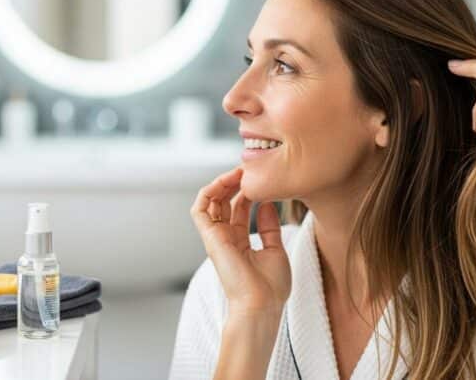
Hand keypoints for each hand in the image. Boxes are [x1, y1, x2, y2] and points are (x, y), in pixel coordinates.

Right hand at [190, 167, 290, 314]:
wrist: (261, 305)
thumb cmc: (270, 287)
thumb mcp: (275, 250)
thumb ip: (270, 227)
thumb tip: (268, 204)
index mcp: (240, 241)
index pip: (239, 208)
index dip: (248, 190)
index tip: (262, 177)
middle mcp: (226, 237)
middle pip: (224, 201)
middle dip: (235, 182)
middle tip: (249, 168)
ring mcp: (216, 237)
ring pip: (210, 201)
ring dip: (222, 182)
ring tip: (239, 171)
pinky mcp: (210, 237)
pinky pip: (200, 209)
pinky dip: (209, 191)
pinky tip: (226, 181)